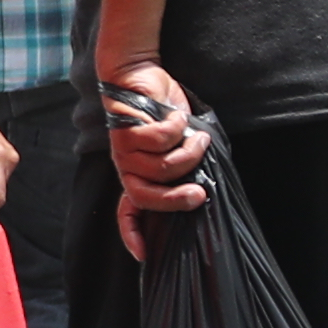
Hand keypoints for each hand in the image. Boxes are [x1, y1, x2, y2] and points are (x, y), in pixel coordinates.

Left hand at [99, 59, 209, 259]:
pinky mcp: (127, 129)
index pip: (128, 211)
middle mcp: (127, 166)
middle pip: (146, 197)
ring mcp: (123, 149)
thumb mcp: (177, 143)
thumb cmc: (161, 111)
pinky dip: (177, 128)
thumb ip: (185, 164)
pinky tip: (178, 117)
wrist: (138, 73)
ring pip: (161, 167)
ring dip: (188, 153)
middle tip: (201, 194)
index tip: (143, 254)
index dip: (132, 233)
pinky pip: (160, 139)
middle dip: (176, 200)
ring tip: (197, 137)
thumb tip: (204, 186)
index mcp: (136, 173)